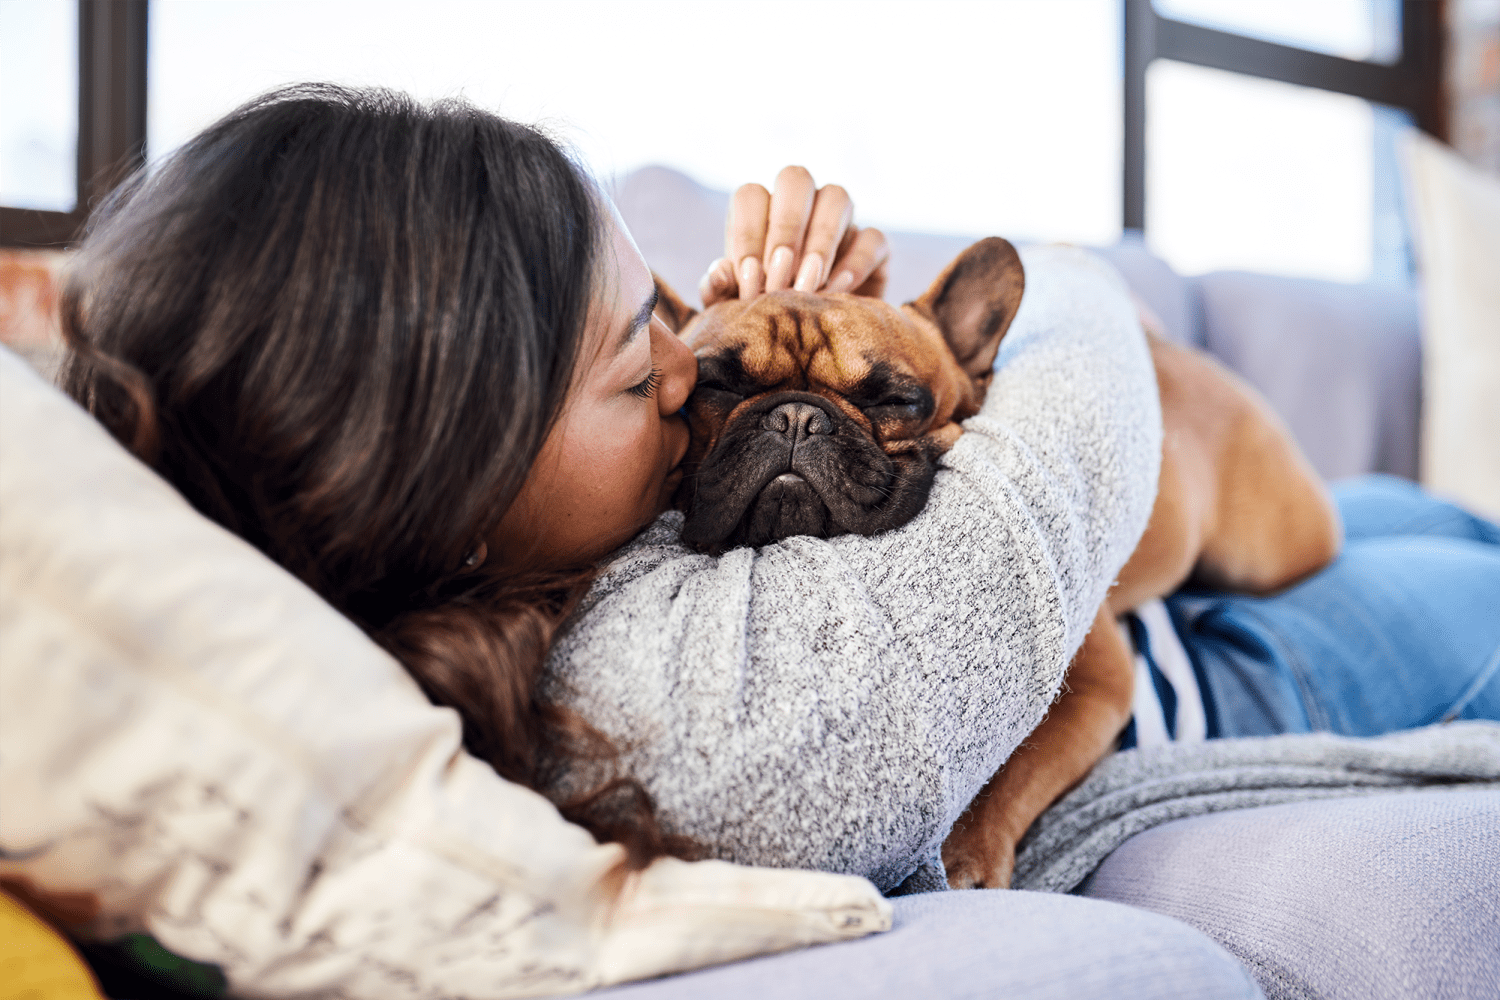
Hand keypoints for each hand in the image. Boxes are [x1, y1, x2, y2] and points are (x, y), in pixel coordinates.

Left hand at [699, 166, 889, 305]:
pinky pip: (873, 237)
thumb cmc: (766, 322)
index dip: (748, 235)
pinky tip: (836, 291)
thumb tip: (720, 271)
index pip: (751, 197)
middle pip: (795, 179)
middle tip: (779, 278)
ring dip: (820, 242)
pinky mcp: (875, 247)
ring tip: (807, 287)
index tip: (749, 280)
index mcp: (761, 215)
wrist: (815, 351)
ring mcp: (842, 222)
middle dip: (786, 228)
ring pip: (837, 197)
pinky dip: (854, 262)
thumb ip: (719, 292)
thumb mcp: (735, 312)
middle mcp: (802, 208)